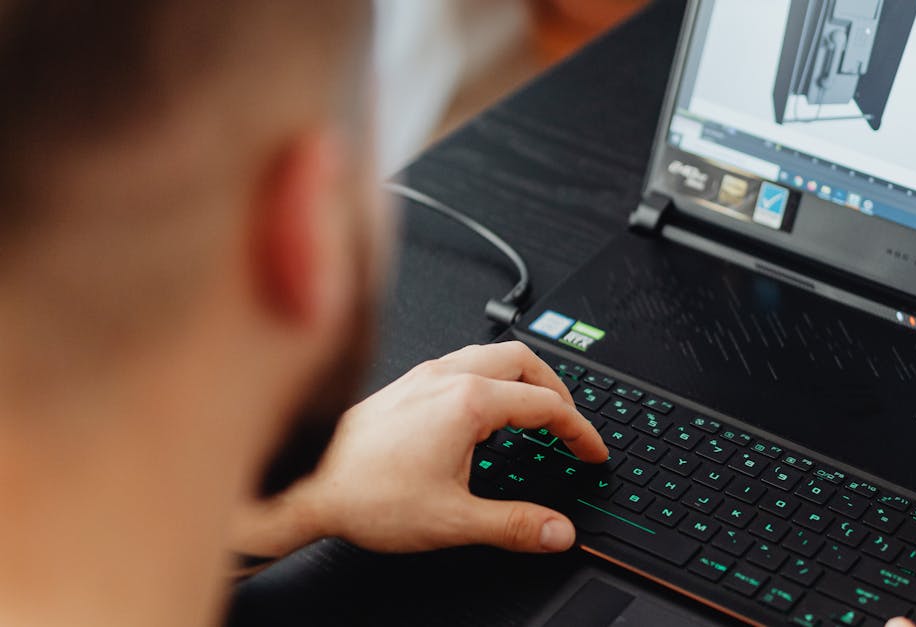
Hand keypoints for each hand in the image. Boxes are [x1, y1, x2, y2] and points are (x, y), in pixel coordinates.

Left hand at [234, 342, 606, 556]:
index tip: (591, 451)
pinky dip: (492, 377)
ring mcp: (425, 375)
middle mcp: (447, 377)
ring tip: (535, 409)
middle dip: (558, 389)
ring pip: (493, 353)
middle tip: (570, 423)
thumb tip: (557, 531)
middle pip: (526, 360)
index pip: (547, 405)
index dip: (580, 430)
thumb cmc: (364, 494)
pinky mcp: (407, 384)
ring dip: (524, 376)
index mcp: (467, 402)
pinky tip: (483, 409)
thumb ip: (515, 525)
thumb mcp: (453, 520)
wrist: (306, 484)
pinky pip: (464, 361)